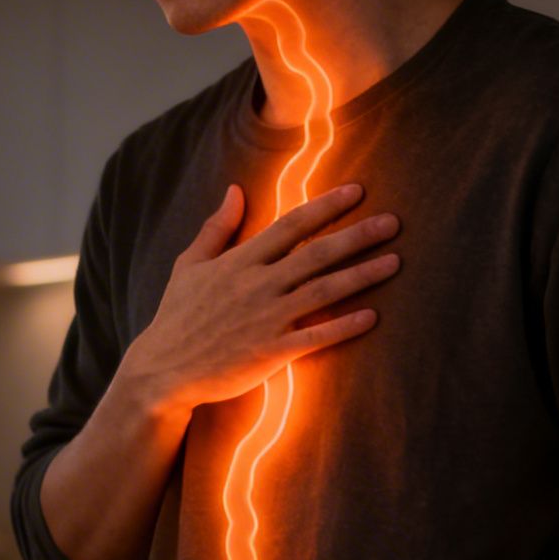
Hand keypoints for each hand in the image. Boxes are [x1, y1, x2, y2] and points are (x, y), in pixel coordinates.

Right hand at [121, 182, 399, 420]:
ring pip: (323, 291)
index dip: (326, 206)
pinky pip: (315, 336)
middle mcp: (257, 285)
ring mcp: (266, 319)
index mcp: (239, 261)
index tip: (357, 191)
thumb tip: (235, 190)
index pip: (291, 225)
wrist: (163, 369)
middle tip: (393, 221)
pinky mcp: (271, 352)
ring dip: (362, 275)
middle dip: (357, 235)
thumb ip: (216, 227)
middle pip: (316, 254)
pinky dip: (344, 326)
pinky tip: (372, 316)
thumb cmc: (177, 315)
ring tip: (395, 261)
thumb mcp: (190, 265)